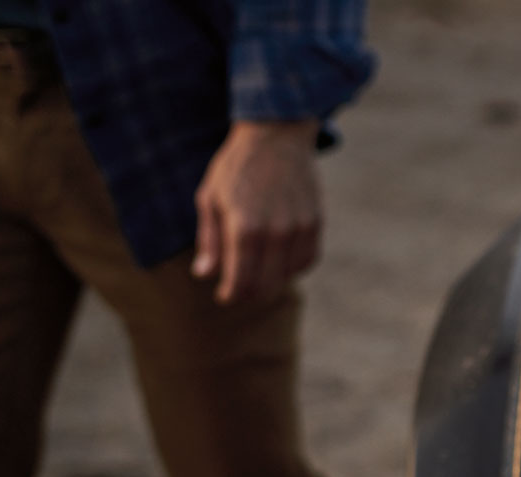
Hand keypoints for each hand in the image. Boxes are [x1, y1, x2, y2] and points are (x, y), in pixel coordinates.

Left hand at [192, 120, 322, 304]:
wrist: (276, 135)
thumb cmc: (237, 166)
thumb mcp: (210, 198)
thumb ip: (210, 239)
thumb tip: (204, 274)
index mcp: (244, 227)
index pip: (241, 281)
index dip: (231, 294)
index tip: (225, 296)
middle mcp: (275, 232)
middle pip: (265, 285)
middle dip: (250, 292)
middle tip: (239, 288)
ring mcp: (299, 228)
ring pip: (287, 275)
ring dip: (271, 279)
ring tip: (258, 269)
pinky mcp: (315, 223)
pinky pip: (307, 260)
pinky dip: (293, 266)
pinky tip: (279, 258)